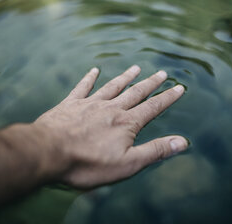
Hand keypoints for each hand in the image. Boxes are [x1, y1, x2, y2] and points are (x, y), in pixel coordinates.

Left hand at [34, 65, 187, 188]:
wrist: (49, 153)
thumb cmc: (89, 163)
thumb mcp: (128, 164)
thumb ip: (155, 151)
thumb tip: (182, 142)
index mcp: (126, 123)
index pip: (153, 108)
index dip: (167, 98)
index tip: (179, 87)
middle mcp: (111, 108)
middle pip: (135, 93)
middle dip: (150, 83)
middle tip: (162, 73)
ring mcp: (90, 104)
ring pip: (113, 86)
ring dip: (126, 77)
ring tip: (136, 67)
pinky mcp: (71, 105)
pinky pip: (83, 87)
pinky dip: (89, 78)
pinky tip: (94, 70)